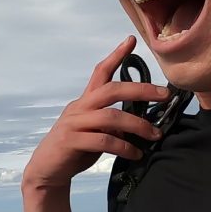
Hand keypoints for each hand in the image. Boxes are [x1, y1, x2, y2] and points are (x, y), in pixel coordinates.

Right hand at [23, 36, 169, 188]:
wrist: (47, 171)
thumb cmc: (75, 149)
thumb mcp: (95, 131)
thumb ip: (112, 123)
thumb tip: (139, 123)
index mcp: (85, 101)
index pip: (100, 72)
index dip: (116, 55)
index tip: (132, 40)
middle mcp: (79, 107)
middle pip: (111, 90)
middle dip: (140, 90)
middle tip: (164, 94)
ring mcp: (74, 123)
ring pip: (111, 117)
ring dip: (137, 125)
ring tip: (155, 135)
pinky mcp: (71, 141)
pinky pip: (103, 141)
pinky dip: (124, 147)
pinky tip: (136, 154)